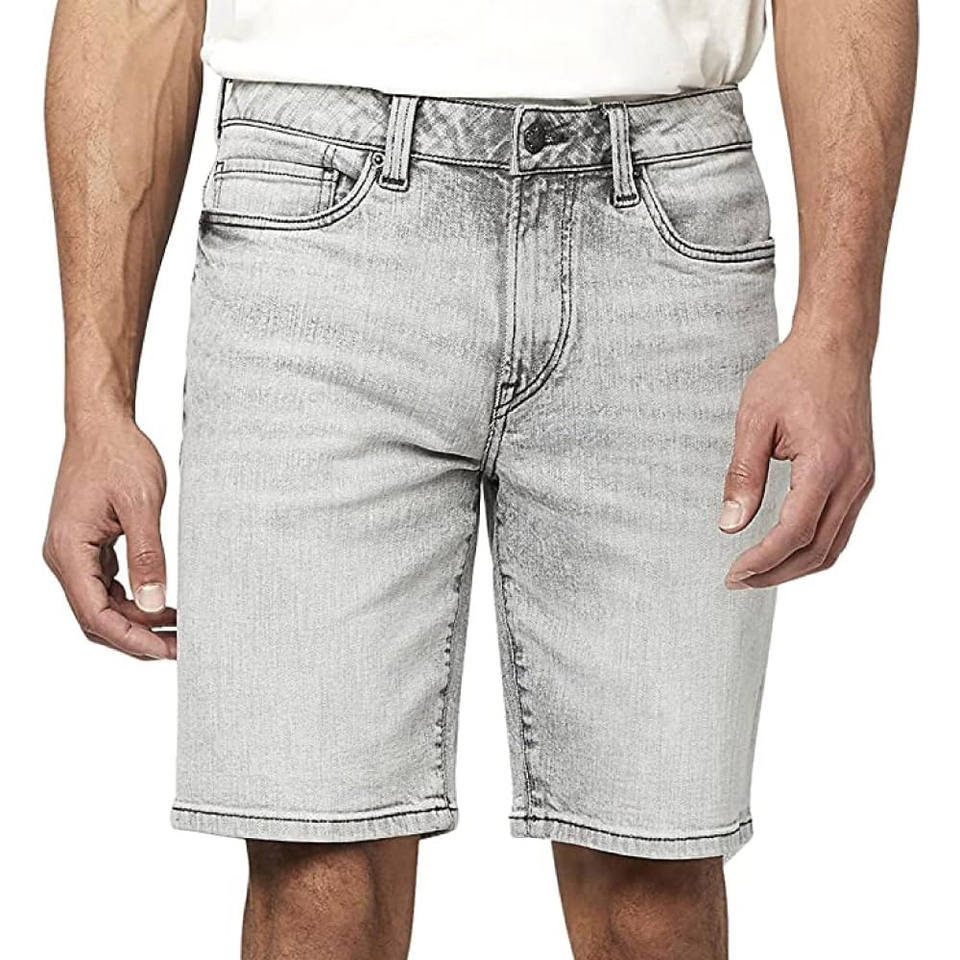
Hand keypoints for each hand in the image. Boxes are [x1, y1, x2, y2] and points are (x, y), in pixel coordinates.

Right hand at [43, 417, 176, 658]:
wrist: (103, 424)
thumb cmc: (118, 454)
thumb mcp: (142, 505)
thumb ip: (148, 556)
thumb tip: (155, 603)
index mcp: (69, 550)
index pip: (95, 615)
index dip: (132, 639)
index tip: (167, 650)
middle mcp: (64, 556)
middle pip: (96, 617)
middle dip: (137, 637)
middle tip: (179, 647)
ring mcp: (74, 552)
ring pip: (101, 604)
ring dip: (137, 620)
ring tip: (178, 629)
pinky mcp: (88, 545)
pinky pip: (106, 585)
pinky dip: (133, 599)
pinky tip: (162, 603)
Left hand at [719, 330, 874, 588]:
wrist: (835, 345)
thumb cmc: (793, 373)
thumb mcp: (754, 420)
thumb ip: (742, 476)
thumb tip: (730, 524)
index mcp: (826, 463)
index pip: (794, 533)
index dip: (762, 560)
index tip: (733, 574)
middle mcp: (853, 477)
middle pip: (818, 550)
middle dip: (776, 573)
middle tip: (738, 580)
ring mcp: (862, 479)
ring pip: (834, 544)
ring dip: (795, 565)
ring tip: (756, 571)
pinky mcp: (860, 476)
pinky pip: (840, 526)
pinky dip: (813, 546)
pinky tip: (783, 547)